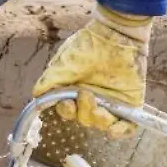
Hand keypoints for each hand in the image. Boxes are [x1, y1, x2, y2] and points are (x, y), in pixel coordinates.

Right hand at [32, 4, 152, 137]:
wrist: (117, 34)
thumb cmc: (88, 45)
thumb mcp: (64, 62)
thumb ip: (50, 80)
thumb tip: (36, 95)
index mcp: (76, 91)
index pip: (69, 111)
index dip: (67, 112)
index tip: (67, 103)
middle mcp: (93, 99)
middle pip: (85, 119)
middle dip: (83, 112)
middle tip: (84, 94)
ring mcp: (112, 102)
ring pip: (102, 124)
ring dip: (98, 119)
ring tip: (99, 104)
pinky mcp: (130, 103)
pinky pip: (127, 127)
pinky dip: (121, 132)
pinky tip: (114, 130)